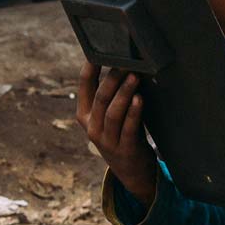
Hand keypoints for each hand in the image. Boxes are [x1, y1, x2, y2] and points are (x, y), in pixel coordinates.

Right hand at [78, 62, 158, 204]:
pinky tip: (139, 100)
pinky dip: (133, 112)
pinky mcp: (125, 150)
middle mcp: (92, 128)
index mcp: (85, 116)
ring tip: (135, 77)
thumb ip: (113, 96)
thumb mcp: (111, 117)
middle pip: (100, 98)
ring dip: (124, 92)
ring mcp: (107, 141)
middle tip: (126, 63)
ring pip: (113, 112)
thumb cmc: (123, 135)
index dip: (90, 69)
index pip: (84, 87)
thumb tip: (126, 64)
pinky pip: (128, 128)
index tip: (99, 52)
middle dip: (113, 79)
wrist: (132, 172)